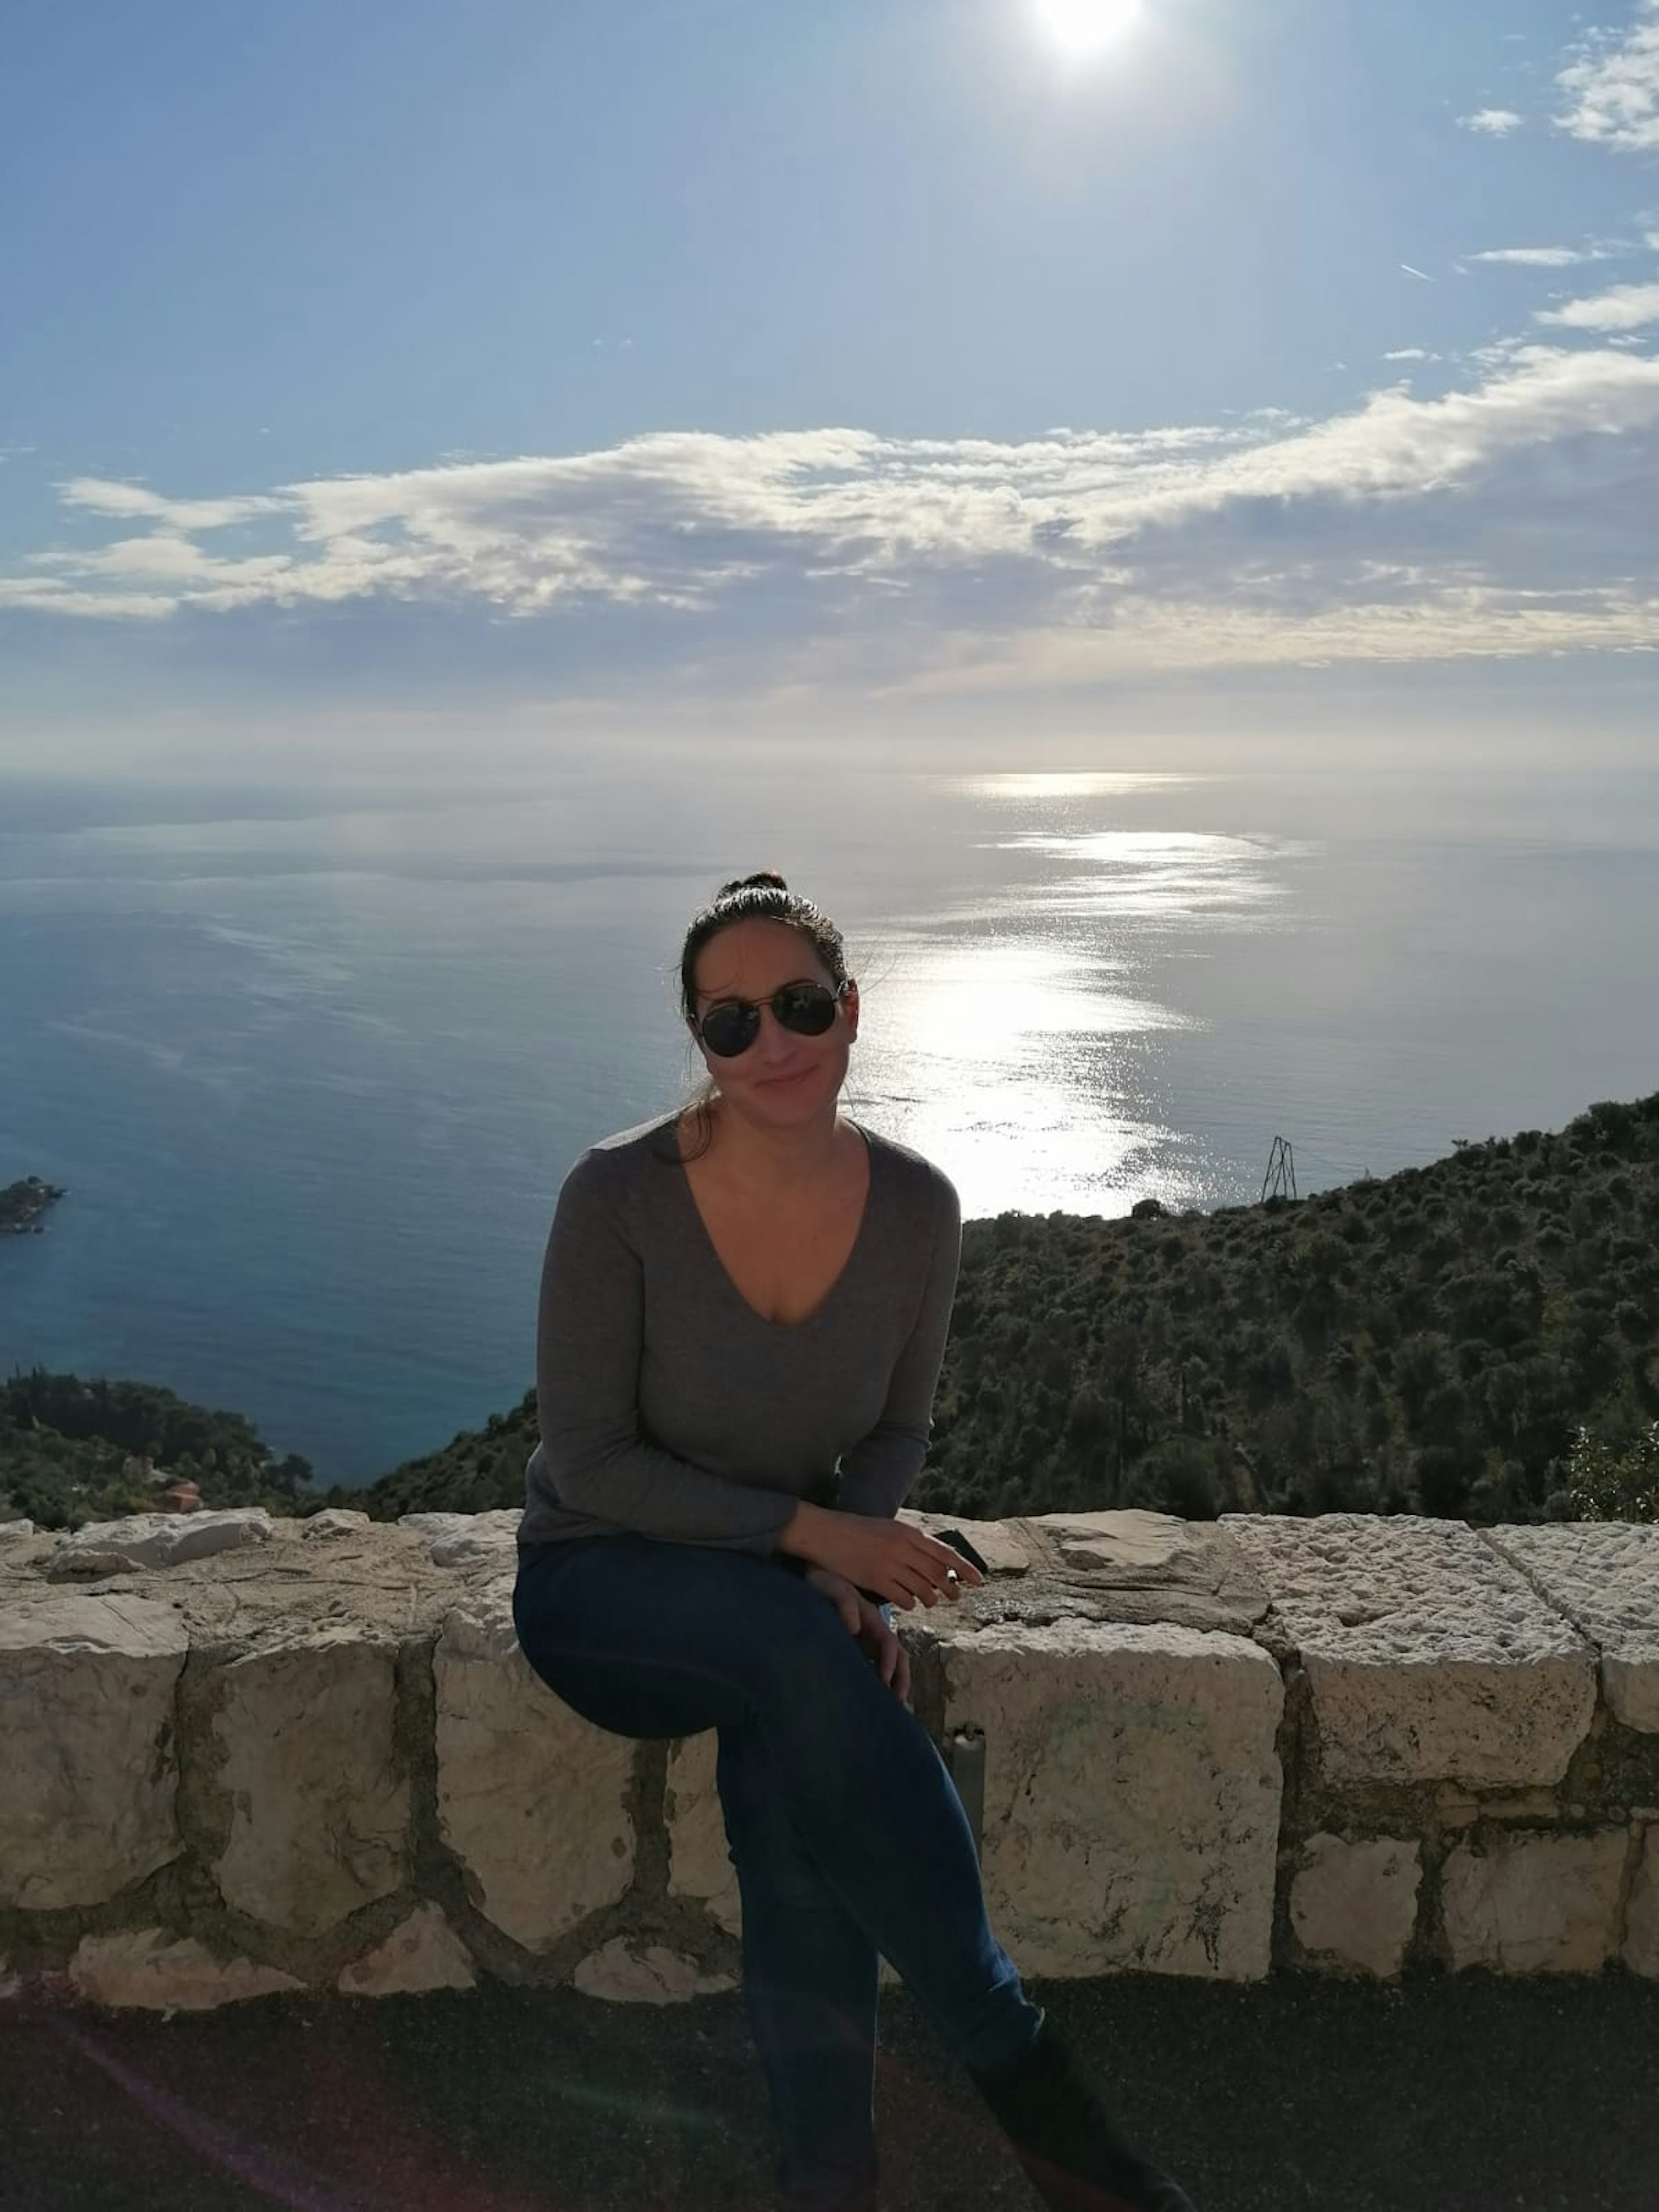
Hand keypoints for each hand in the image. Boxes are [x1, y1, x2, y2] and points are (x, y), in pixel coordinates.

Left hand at [803, 1566, 910, 1705]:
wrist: (815, 1580)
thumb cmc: (825, 1583)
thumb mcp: (834, 1589)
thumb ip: (844, 1604)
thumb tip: (854, 1629)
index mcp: (872, 1620)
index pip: (889, 1644)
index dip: (889, 1663)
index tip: (884, 1681)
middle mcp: (875, 1632)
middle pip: (898, 1657)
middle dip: (901, 1679)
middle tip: (898, 1703)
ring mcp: (868, 1641)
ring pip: (890, 1664)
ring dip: (894, 1683)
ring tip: (892, 1707)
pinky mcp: (857, 1648)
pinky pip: (874, 1667)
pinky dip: (878, 1682)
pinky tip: (871, 1698)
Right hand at [806, 1511, 985, 1611]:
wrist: (825, 1533)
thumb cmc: (856, 1530)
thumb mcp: (888, 1528)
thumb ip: (909, 1543)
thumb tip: (933, 1560)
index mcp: (908, 1533)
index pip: (945, 1553)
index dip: (964, 1568)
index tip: (978, 1580)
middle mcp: (903, 1548)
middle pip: (937, 1574)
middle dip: (950, 1588)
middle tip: (955, 1597)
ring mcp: (890, 1565)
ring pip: (923, 1589)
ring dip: (930, 1598)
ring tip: (930, 1601)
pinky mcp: (876, 1580)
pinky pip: (903, 1598)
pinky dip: (910, 1603)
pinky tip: (908, 1603)